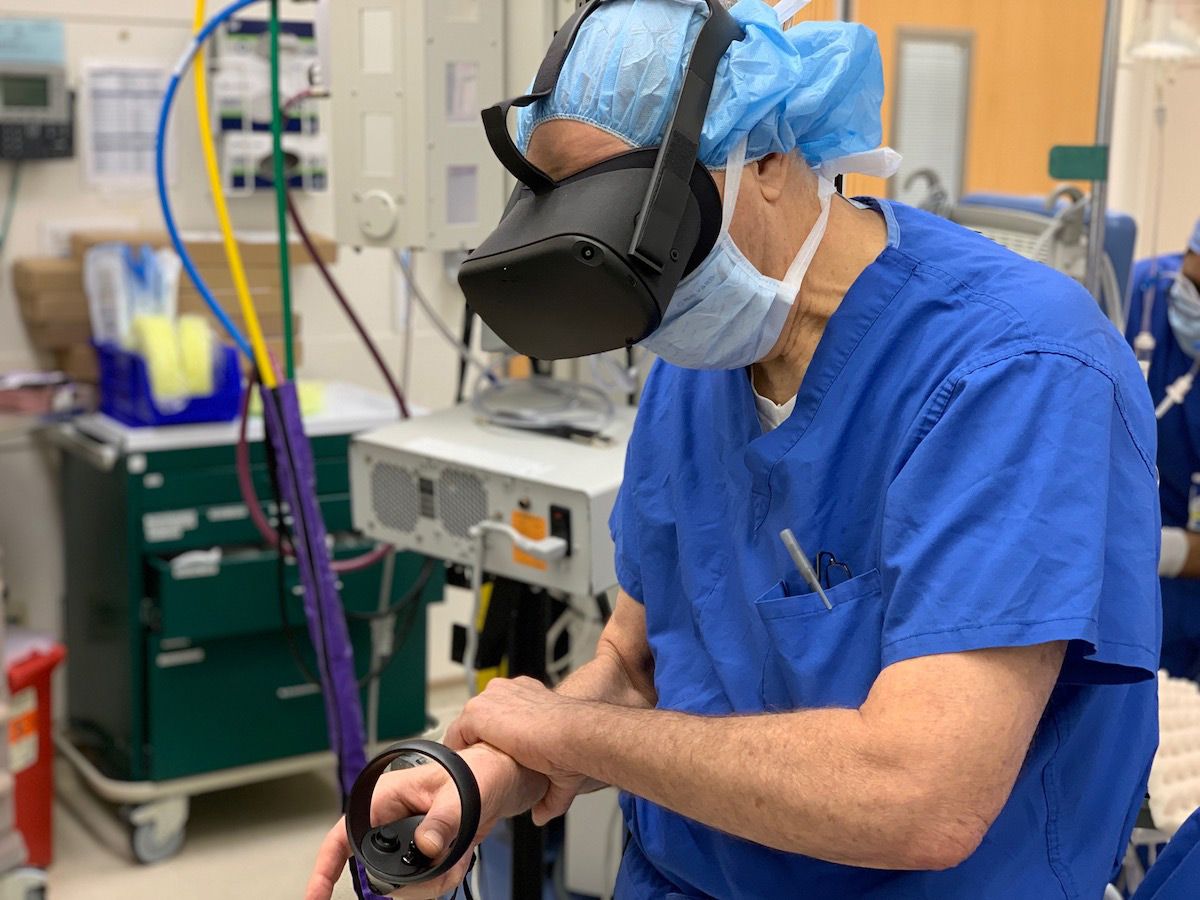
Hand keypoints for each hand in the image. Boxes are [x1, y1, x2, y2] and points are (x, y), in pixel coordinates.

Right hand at [304, 744, 547, 899]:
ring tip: (456, 857)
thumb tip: (426, 846)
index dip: (326, 867)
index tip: (317, 895)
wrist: (508, 776)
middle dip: (405, 882)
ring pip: (402, 880)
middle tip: (437, 871)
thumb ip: (442, 820)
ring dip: (430, 881)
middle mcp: (394, 817)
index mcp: (387, 797)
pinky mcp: (427, 848)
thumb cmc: (483, 769)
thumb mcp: (461, 794)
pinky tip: (460, 859)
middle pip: (375, 868)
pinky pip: (424, 879)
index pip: (343, 835)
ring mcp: (410, 835)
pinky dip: (443, 877)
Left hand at [445, 677, 603, 824]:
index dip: (497, 735)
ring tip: (477, 770)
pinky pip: (456, 734)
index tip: (501, 754)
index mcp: (529, 694)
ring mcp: (490, 699)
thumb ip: (546, 787)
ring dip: (470, 747)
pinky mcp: (477, 712)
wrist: (571, 735)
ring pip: (466, 724)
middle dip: (482, 740)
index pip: (501, 710)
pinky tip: (468, 768)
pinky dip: (459, 753)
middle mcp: (508, 691)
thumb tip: (541, 815)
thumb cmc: (572, 744)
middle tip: (488, 764)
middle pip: (481, 715)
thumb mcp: (558, 763)